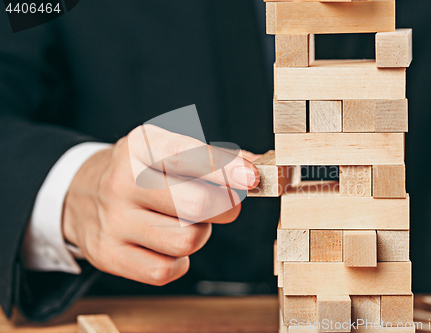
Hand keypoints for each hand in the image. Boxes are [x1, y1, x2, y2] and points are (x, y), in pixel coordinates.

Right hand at [62, 125, 259, 285]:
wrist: (82, 193)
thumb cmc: (140, 170)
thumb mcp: (167, 149)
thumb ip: (214, 157)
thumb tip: (256, 167)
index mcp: (142, 145)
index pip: (189, 156)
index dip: (226, 169)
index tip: (251, 179)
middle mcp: (123, 180)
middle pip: (198, 204)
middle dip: (225, 207)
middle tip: (224, 205)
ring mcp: (113, 220)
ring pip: (187, 240)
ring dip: (200, 233)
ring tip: (188, 222)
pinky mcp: (108, 254)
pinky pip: (165, 270)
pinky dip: (179, 261)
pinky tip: (169, 245)